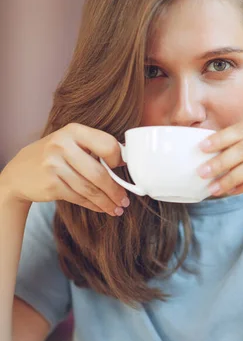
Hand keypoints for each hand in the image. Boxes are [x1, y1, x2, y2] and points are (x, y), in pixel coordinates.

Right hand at [0, 123, 129, 216]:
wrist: (19, 173)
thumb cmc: (54, 158)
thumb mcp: (70, 144)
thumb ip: (94, 149)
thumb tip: (125, 163)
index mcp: (74, 131)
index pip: (107, 144)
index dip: (119, 160)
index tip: (124, 171)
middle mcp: (62, 145)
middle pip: (99, 173)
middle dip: (116, 190)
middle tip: (125, 200)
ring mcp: (54, 165)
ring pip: (90, 189)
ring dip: (107, 202)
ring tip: (117, 208)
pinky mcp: (51, 185)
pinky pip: (79, 198)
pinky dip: (94, 206)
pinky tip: (102, 208)